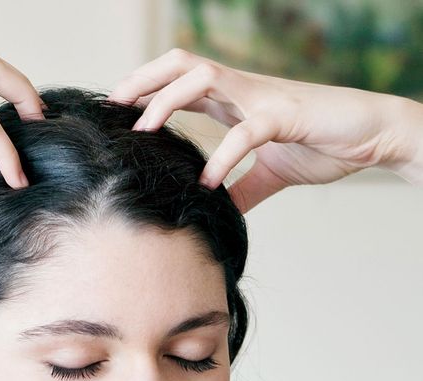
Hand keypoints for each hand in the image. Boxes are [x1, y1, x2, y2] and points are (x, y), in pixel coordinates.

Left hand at [108, 48, 410, 212]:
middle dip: (141, 81)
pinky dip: (222, 158)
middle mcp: (243, 90)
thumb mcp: (270, 172)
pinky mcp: (286, 116)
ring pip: (204, 79)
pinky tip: (207, 183)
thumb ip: (242, 187)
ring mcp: (263, 98)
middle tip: (111, 108)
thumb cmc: (322, 144)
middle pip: (181, 65)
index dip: (145, 90)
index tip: (115, 111)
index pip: (180, 82)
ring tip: (143, 133)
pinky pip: (245, 132)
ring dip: (167, 102)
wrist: (373, 135)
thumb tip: (218, 211)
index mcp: (235, 98)